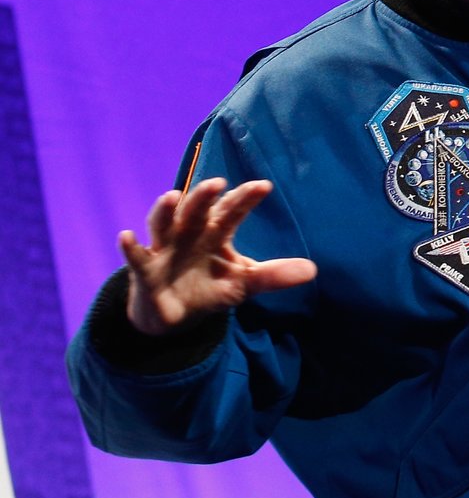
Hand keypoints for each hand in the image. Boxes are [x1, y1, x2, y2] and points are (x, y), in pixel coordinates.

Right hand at [119, 177, 317, 335]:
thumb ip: (274, 275)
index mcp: (215, 232)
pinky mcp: (144, 271)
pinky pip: (136, 258)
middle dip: (204, 196)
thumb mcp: (244, 283)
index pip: (232, 211)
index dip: (244, 198)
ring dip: (165, 210)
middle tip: (217, 183)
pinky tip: (126, 237)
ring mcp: (164, 249)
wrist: (175, 315)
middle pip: (196, 209)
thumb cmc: (210, 287)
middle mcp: (189, 233)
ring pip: (162, 223)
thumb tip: (313, 271)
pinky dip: (130, 248)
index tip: (264, 186)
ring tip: (172, 196)